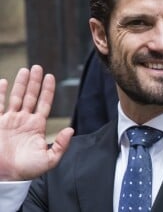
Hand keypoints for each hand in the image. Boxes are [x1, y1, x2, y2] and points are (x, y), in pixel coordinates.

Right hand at [0, 65, 73, 180]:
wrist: (6, 178)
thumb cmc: (27, 170)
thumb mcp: (49, 159)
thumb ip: (61, 145)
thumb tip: (71, 130)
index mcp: (37, 125)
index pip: (44, 103)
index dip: (47, 90)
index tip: (50, 76)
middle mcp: (24, 119)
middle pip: (31, 96)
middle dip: (34, 82)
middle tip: (37, 67)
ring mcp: (10, 120)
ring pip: (16, 97)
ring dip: (20, 84)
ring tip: (25, 70)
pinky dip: (0, 94)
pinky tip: (4, 82)